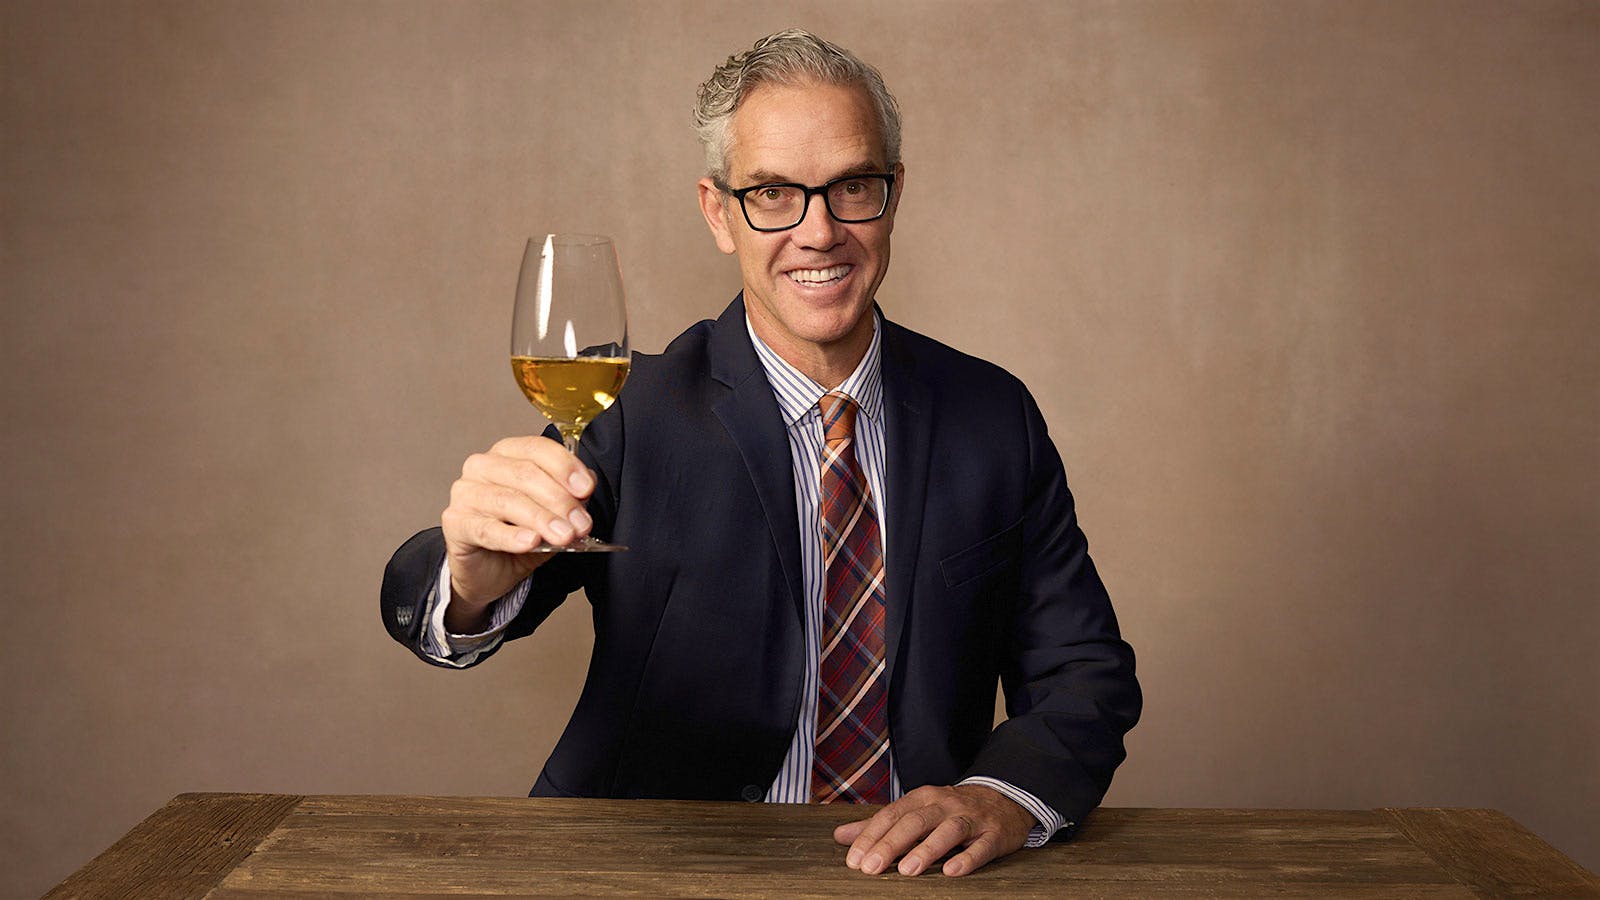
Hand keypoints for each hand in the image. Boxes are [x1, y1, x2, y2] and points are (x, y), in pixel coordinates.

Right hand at [440, 435, 594, 622]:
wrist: (489, 572)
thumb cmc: (519, 534)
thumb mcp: (552, 514)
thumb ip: (569, 497)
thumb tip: (587, 484)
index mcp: (508, 454)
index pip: (537, 449)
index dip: (565, 467)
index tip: (586, 488)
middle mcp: (482, 466)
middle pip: (525, 474)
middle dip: (559, 500)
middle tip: (580, 523)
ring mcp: (465, 492)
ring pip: (508, 500)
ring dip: (541, 519)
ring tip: (563, 536)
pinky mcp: (455, 522)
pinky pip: (486, 528)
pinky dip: (512, 536)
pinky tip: (530, 541)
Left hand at [834, 783, 1034, 876]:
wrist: (1004, 798)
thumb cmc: (951, 810)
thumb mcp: (915, 811)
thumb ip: (879, 824)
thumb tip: (841, 836)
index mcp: (923, 798)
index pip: (892, 815)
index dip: (872, 836)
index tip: (854, 859)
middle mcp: (945, 805)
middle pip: (915, 821)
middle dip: (891, 844)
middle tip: (871, 867)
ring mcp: (971, 819)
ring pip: (947, 831)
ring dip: (926, 850)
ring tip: (906, 870)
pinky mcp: (994, 834)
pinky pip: (981, 847)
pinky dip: (967, 859)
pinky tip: (952, 872)